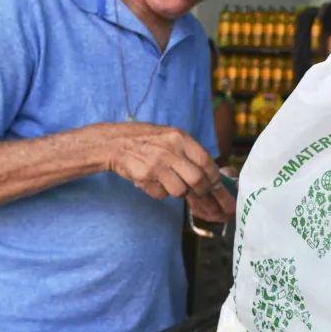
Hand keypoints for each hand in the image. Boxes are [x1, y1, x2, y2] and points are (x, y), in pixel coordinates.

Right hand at [109, 124, 235, 218]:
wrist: (115, 142)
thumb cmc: (148, 140)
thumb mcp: (171, 137)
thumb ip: (190, 153)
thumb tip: (212, 177)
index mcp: (180, 138)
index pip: (206, 162)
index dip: (213, 178)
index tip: (215, 185)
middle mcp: (170, 151)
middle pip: (197, 180)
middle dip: (202, 191)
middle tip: (200, 193)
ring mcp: (156, 165)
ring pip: (180, 191)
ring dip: (180, 192)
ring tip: (171, 183)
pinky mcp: (144, 177)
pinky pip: (162, 194)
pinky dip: (161, 193)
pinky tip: (154, 182)